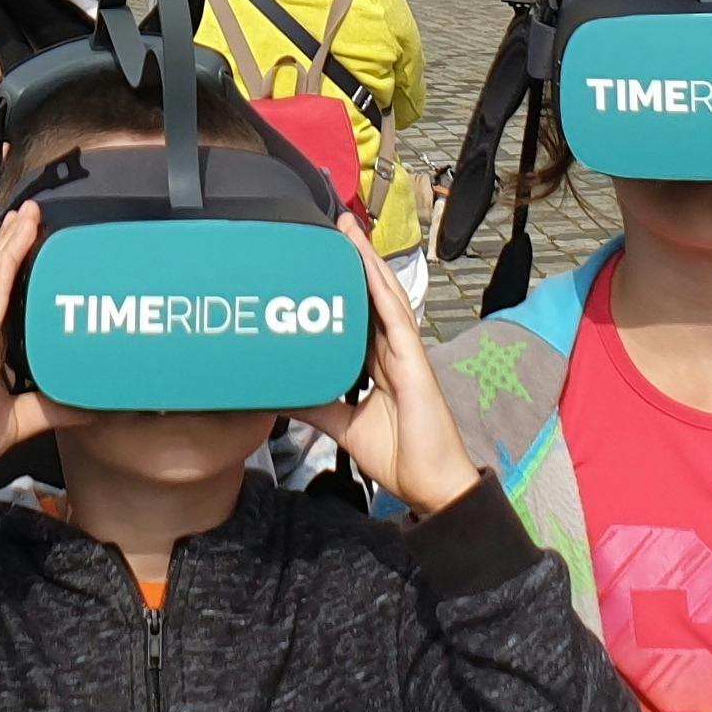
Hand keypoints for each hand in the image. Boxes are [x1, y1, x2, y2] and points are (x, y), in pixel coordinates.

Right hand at [0, 205, 55, 485]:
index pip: (2, 295)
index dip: (15, 264)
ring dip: (8, 248)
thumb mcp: (19, 422)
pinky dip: (0, 279)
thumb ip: (52, 409)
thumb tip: (92, 404)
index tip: (30, 237)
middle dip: (12, 243)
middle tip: (29, 212)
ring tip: (23, 218)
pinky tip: (11, 256)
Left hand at [297, 224, 482, 516]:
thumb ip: (317, 407)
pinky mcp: (415, 364)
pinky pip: (397, 320)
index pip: (361, 312)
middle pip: (374, 294)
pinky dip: (383, 291)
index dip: (346, 282)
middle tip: (334, 225)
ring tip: (350, 230)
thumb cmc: (400, 456)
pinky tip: (370, 268)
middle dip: (357, 259)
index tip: (325, 254)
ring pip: (387, 296)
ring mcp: (407, 354)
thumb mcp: (345, 427)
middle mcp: (395, 351)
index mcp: (381, 363)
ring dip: (369, 262)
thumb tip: (279, 394)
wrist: (431, 486)